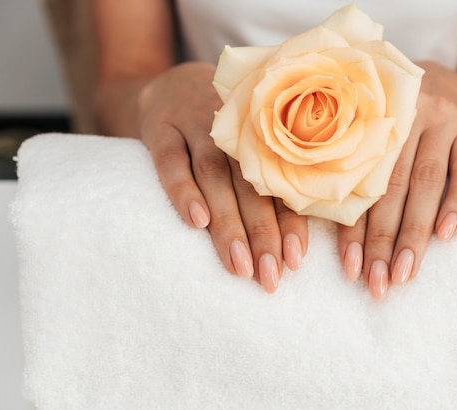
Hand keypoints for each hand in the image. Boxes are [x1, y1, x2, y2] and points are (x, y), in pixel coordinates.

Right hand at [137, 62, 307, 292]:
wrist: (171, 84)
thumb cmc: (223, 131)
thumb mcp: (250, 144)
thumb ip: (273, 182)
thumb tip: (295, 247)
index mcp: (264, 133)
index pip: (281, 183)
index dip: (291, 223)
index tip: (297, 261)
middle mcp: (233, 128)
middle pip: (251, 184)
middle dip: (262, 233)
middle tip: (269, 276)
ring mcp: (195, 123)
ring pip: (214, 174)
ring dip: (228, 222)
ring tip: (239, 264)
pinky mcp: (159, 127)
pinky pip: (169, 159)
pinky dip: (182, 189)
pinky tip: (196, 221)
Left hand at [337, 61, 456, 299]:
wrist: (448, 81)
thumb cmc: (391, 118)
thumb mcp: (364, 127)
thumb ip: (344, 162)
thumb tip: (315, 222)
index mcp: (367, 119)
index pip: (359, 182)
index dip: (353, 228)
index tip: (350, 268)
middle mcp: (403, 115)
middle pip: (393, 186)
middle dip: (383, 240)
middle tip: (377, 283)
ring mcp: (442, 119)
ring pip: (427, 182)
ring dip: (415, 233)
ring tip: (404, 273)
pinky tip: (447, 236)